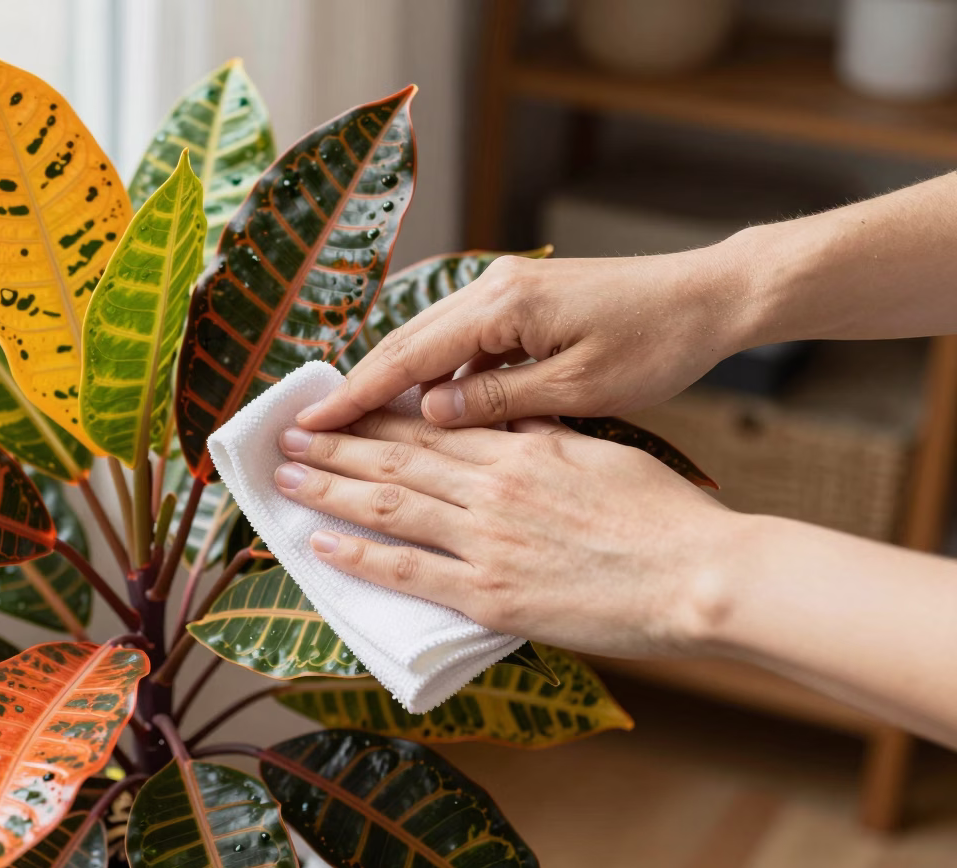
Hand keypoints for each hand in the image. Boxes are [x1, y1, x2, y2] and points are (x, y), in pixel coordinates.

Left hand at [274, 414, 733, 657]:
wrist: (702, 574)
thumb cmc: (664, 517)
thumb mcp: (600, 452)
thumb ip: (545, 435)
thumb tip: (510, 418)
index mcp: (519, 448)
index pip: (428, 426)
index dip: (372, 417)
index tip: (334, 410)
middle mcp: (492, 487)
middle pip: (394, 460)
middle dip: (334, 447)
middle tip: (286, 438)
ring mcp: (487, 541)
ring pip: (388, 507)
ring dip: (329, 490)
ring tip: (284, 479)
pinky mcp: (490, 594)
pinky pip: (407, 571)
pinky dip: (357, 558)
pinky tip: (319, 545)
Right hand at [296, 248, 754, 431]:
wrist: (712, 296)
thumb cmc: (658, 342)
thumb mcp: (579, 387)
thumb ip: (498, 403)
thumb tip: (428, 416)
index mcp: (503, 305)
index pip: (407, 356)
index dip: (354, 395)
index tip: (308, 422)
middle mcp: (493, 287)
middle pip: (405, 342)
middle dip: (357, 386)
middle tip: (308, 426)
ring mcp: (507, 289)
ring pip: (430, 341)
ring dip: (394, 381)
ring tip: (352, 425)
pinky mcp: (524, 300)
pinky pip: (462, 341)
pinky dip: (436, 375)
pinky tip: (425, 411)